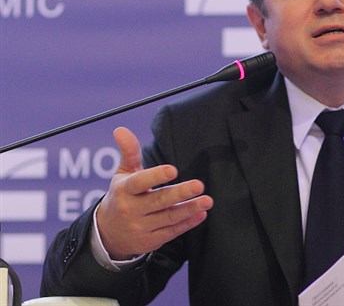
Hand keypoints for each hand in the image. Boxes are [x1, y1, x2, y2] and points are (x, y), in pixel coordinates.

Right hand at [96, 127, 213, 259]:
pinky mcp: (150, 241)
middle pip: (158, 201)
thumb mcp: (122, 174)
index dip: (155, 176)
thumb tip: (121, 129)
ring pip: (168, 218)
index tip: (173, 170)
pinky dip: (187, 224)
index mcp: (124, 190)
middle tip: (199, 184)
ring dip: (189, 209)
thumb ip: (128, 152)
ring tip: (207, 200)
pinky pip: (171, 232)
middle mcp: (130, 210)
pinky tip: (201, 214)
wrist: (108, 234)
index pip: (139, 182)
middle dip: (180, 193)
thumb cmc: (122, 196)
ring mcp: (140, 227)